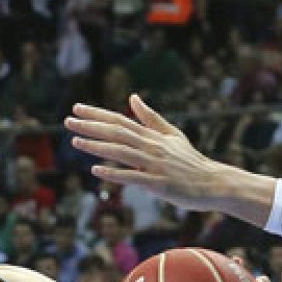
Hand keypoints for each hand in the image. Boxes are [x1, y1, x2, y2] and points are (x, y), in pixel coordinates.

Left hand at [66, 95, 248, 214]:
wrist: (213, 182)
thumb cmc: (191, 161)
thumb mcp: (172, 135)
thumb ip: (150, 117)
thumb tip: (133, 97)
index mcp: (152, 136)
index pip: (119, 121)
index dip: (97, 114)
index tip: (77, 109)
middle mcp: (151, 147)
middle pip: (116, 133)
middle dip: (91, 127)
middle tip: (67, 122)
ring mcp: (154, 165)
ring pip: (121, 152)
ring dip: (97, 146)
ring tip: (75, 142)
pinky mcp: (158, 183)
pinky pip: (132, 177)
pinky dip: (113, 173)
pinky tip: (96, 170)